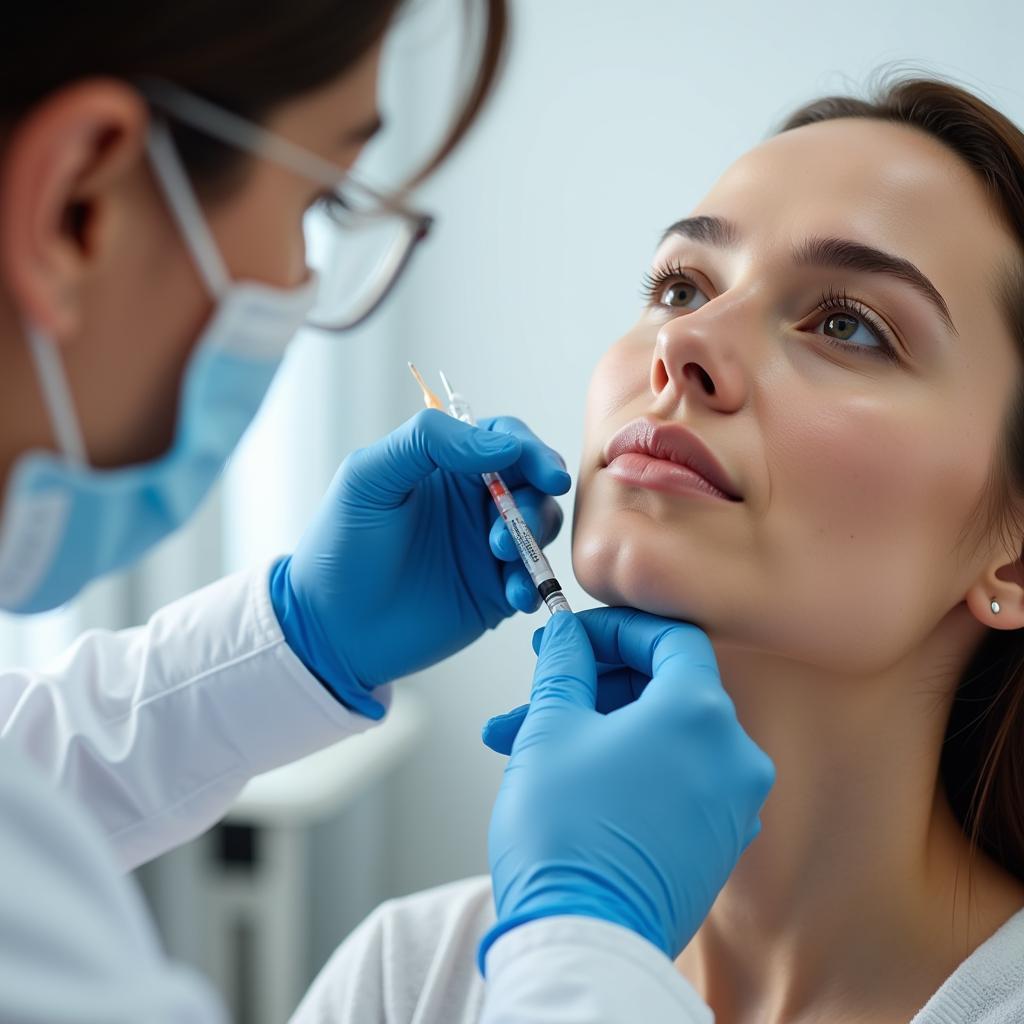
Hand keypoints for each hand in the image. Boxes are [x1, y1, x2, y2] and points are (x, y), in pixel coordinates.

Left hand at [270, 409, 569, 716]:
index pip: (505, 438)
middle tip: (521, 520)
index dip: (530, 449)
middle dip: (537, 496)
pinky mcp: (495, 591)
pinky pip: (534, 578)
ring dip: (532, 536)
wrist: (330, 629)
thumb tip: (502, 442)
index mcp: (446, 464)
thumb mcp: (369, 476)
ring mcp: (488, 546)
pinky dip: (533, 582)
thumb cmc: (340, 546)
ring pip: (541, 526)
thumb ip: (427, 442)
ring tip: (498, 555)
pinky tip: (511, 595)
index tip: (545, 472)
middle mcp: (473, 500)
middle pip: (533, 481)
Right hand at [481, 608, 774, 967]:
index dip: (617, 628)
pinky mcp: (717, 842)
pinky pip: (671, 778)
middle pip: (664, 687)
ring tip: (523, 738)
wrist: (585, 945)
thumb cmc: (566, 837)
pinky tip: (564, 771)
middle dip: (592, 682)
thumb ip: (565, 665)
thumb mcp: (551, 728)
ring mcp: (731, 803)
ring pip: (659, 735)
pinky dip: (623, 764)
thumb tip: (568, 635)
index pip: (671, 638)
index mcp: (700, 714)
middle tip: (542, 682)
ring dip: (593, 726)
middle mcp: (733, 755)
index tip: (574, 635)